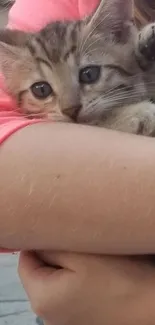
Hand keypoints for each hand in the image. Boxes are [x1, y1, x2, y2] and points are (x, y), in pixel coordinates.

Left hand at [19, 251, 154, 324]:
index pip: (26, 261)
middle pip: (41, 273)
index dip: (40, 242)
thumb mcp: (80, 254)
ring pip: (56, 282)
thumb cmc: (119, 279)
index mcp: (42, 299)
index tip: (57, 232)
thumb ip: (50, 246)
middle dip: (54, 255)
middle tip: (76, 243)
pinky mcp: (80, 319)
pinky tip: (95, 275)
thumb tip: (35, 240)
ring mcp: (65, 320)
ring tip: (88, 259)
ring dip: (67, 267)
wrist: (151, 305)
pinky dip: (77, 281)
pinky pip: (69, 293)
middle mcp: (48, 315)